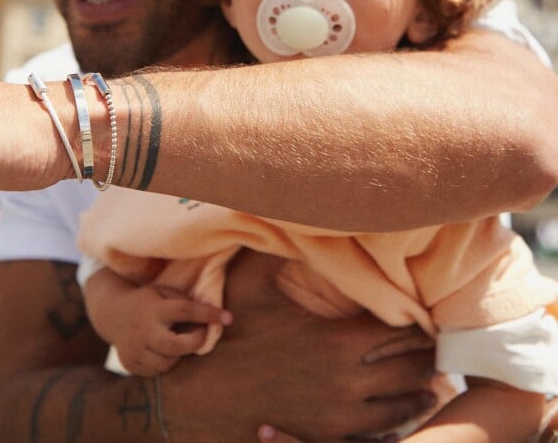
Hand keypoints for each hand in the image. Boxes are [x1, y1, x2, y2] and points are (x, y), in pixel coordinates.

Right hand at [85, 269, 231, 375]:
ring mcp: (134, 350)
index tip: (229, 318)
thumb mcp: (164, 292)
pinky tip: (164, 350)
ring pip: (167, 362)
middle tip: (203, 335)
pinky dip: (166, 362)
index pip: (185, 310)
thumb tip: (214, 314)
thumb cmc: (149, 300)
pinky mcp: (130, 365)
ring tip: (179, 340)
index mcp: (154, 308)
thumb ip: (185, 302)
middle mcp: (142, 330)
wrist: (112, 313)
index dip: (208, 315)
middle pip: (175, 346)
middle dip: (195, 342)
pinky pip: (156, 372)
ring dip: (180, 354)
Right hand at [156, 251, 437, 441]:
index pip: (400, 332)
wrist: (202, 398)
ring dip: (420, 389)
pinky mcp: (329, 437)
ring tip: (430, 378)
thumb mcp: (249, 286)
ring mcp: (341, 415)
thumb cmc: (230, 338)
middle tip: (435, 345)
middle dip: (426, 356)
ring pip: (403, 404)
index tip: (425, 316)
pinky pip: (380, 430)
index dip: (418, 325)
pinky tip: (405, 407)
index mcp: (336, 341)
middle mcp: (348, 381)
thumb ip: (275, 251)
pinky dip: (399, 417)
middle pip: (410, 369)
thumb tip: (286, 215)